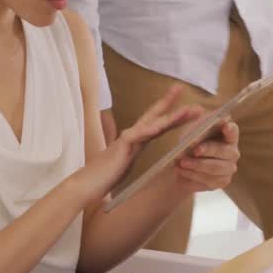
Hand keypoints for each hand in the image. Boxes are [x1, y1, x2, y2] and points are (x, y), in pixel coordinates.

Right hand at [72, 85, 200, 202]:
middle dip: (170, 103)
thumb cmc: (102, 178)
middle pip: (154, 116)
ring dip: (171, 116)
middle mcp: (132, 136)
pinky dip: (148, 130)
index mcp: (135, 141)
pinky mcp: (120, 148)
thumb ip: (129, 159)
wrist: (85, 184)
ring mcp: (126, 140)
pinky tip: (160, 126)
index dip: (171, 115)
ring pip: (152, 124)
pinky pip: (136, 136)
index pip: (156, 125)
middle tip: (182, 88)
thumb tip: (132, 159)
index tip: (187, 108)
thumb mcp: (123, 167)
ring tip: (188, 110)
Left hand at [172, 120, 239, 193]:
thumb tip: (194, 134)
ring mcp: (229, 168)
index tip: (225, 126)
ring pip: (215, 167)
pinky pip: (208, 179)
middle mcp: (232, 152)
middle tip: (195, 150)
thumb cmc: (187, 144)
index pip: (232, 131)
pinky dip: (192, 174)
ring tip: (182, 162)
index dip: (230, 129)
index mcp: (227, 135)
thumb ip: (193, 131)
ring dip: (197, 164)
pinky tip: (181, 170)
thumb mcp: (188, 134)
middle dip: (208, 150)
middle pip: (224, 150)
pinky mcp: (221, 182)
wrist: (181, 166)